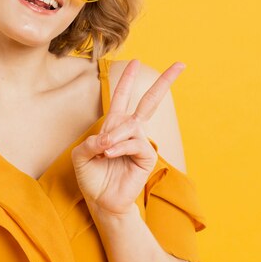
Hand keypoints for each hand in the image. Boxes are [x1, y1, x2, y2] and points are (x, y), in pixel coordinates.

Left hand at [71, 60, 184, 217]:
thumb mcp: (81, 156)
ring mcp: (140, 143)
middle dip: (164, 83)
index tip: (134, 61)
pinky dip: (120, 147)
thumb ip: (89, 143)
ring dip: (115, 135)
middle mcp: (130, 131)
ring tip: (104, 149)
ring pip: (132, 125)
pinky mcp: (147, 157)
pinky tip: (109, 154)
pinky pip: (136, 143)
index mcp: (114, 125)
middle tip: (180, 64)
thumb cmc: (91, 176)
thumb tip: (107, 137)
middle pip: (149, 102)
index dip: (127, 80)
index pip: (122, 98)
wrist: (100, 200)